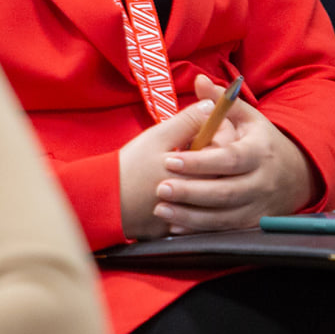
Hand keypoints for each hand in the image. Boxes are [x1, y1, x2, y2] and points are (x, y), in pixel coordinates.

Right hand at [118, 99, 220, 239]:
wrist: (107, 204)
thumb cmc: (130, 167)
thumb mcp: (157, 137)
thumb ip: (187, 121)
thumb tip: (211, 105)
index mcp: (198, 169)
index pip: (227, 145)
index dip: (219, 129)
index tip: (202, 126)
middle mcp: (202, 195)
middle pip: (222, 168)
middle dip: (210, 152)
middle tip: (187, 146)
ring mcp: (194, 213)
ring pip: (211, 189)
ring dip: (201, 174)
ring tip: (179, 168)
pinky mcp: (184, 228)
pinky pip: (198, 209)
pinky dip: (191, 197)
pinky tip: (175, 188)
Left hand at [150, 74, 312, 234]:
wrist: (295, 175)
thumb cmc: (261, 142)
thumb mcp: (248, 118)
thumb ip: (222, 102)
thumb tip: (199, 81)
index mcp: (259, 152)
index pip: (229, 158)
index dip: (200, 162)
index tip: (169, 160)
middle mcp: (262, 181)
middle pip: (226, 192)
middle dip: (191, 192)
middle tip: (160, 188)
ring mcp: (259, 206)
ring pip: (224, 216)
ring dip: (191, 216)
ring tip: (161, 208)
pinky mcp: (252, 224)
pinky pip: (224, 231)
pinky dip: (200, 230)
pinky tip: (175, 227)